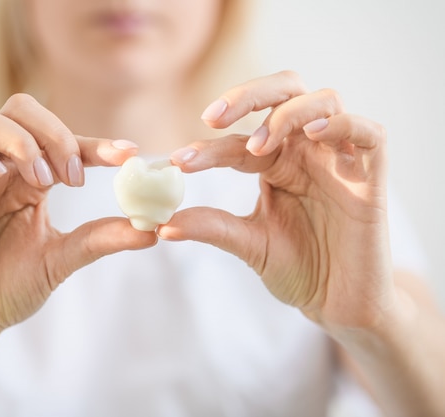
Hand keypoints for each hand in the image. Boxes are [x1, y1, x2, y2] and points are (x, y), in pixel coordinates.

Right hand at [0, 94, 155, 353]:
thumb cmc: (7, 287)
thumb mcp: (61, 259)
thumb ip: (100, 238)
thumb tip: (153, 229)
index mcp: (30, 179)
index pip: (64, 142)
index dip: (96, 143)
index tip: (128, 154)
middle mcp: (0, 168)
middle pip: (21, 109)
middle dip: (54, 133)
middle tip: (72, 176)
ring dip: (19, 141)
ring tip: (38, 181)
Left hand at [161, 71, 394, 330]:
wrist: (339, 304)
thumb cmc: (298, 269)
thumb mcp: (249, 244)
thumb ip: (212, 227)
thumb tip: (161, 225)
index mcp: (276, 163)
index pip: (240, 140)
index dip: (209, 146)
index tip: (177, 161)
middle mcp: (306, 152)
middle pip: (284, 91)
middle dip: (247, 96)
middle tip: (211, 117)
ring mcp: (340, 159)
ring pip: (323, 102)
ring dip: (286, 114)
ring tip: (259, 146)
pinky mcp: (372, 176)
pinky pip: (369, 133)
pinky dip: (343, 124)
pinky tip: (313, 134)